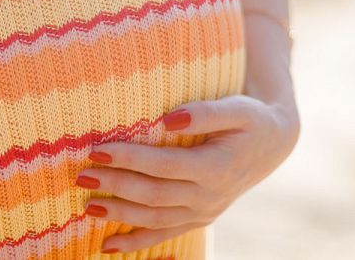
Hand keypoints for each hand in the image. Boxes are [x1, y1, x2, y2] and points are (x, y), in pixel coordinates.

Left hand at [75, 94, 299, 253]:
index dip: (129, 158)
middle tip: (81, 177)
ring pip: (155, 220)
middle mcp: (209, 196)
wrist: (273, 143)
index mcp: (216, 168)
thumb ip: (204, 112)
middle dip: (115, 187)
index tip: (97, 149)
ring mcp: (204, 212)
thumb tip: (168, 118)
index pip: (163, 165)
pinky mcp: (199, 219)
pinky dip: (136, 242)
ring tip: (87, 207)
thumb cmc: (250, 119)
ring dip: (119, 215)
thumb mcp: (236, 108)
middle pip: (153, 195)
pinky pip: (164, 235)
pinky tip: (108, 245)